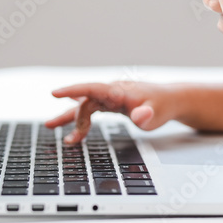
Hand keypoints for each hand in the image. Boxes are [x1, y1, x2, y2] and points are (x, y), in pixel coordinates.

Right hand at [45, 81, 180, 143]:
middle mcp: (112, 91)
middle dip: (73, 117)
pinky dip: (82, 116)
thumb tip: (139, 115)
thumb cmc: (163, 106)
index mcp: (119, 91)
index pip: (92, 88)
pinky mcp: (113, 103)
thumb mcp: (156, 113)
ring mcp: (111, 97)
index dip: (73, 90)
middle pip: (86, 102)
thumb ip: (146, 115)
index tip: (55, 93)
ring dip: (71, 117)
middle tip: (63, 134)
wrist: (172, 100)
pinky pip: (92, 108)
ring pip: (86, 105)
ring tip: (50, 126)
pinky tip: (71, 119)